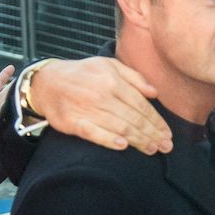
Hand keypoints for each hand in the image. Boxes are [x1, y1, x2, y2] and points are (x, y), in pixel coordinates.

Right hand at [30, 57, 171, 152]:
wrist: (46, 81)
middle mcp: (102, 95)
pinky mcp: (73, 122)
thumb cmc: (82, 74)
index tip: (167, 134)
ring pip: (119, 127)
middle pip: (134, 118)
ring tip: (152, 149)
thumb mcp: (109, 65)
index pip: (141, 105)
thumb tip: (154, 92)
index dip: (157, 121)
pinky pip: (93, 132)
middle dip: (153, 134)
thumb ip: (134, 77)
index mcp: (113, 81)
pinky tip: (122, 145)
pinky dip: (108, 139)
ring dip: (139, 140)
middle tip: (166, 146)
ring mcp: (87, 109)